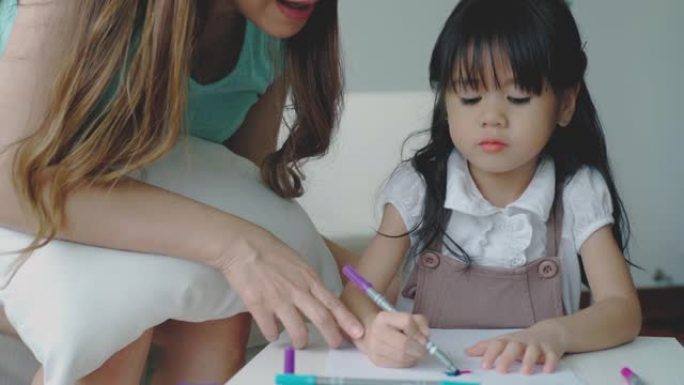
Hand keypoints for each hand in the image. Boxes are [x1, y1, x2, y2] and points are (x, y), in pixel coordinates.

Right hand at [219, 228, 363, 348]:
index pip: (333, 302)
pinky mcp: (259, 305)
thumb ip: (308, 281)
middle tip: (336, 345)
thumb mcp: (298, 262)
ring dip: (301, 340)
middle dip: (332, 336)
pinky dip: (273, 335)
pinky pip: (270, 329)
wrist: (242, 245)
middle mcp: (298, 290)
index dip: (347, 320)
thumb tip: (317, 298)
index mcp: (309, 278)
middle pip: (322, 319)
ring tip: (300, 343)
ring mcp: (278, 299)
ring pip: (298, 330)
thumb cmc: (269, 249)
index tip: (358, 331)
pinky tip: (273, 334)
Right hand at [355, 311, 429, 367]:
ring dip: (414, 356)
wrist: (372, 333)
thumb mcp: (407, 317)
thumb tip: (426, 335)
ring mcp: (375, 346)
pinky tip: (407, 356)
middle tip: (424, 349)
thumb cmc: (393, 326)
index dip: (418, 332)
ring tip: (415, 352)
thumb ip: (420, 322)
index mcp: (384, 317)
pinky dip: (407, 362)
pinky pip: (398, 364)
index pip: (406, 322)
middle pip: (404, 343)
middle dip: (418, 349)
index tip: (424, 338)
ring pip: (402, 356)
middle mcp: (377, 331)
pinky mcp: (377, 359)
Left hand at [465, 321, 567, 373]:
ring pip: (532, 351)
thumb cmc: (522, 340)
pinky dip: (550, 362)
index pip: (496, 345)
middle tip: (500, 371)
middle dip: (506, 358)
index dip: (489, 354)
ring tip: (524, 372)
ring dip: (528, 361)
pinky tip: (547, 370)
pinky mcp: (551, 350)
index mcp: (508, 341)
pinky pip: (552, 356)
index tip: (484, 366)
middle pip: (513, 347)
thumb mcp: (503, 342)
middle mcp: (521, 342)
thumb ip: (486, 347)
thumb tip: (467, 352)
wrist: (550, 332)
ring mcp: (537, 345)